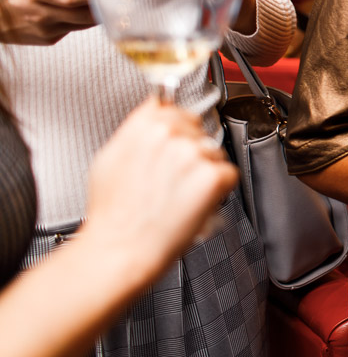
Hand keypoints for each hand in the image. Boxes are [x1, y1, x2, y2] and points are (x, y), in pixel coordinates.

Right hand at [78, 99, 237, 282]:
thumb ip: (136, 128)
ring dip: (204, 171)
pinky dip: (217, 191)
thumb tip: (155, 108)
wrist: (122, 249)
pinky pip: (227, 174)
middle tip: (172, 180)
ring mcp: (193, 153)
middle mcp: (171, 133)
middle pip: (199, 131)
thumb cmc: (114, 213)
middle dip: (191, 153)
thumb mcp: (109, 157)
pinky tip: (193, 202)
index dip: (177, 132)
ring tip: (179, 194)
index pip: (178, 109)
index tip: (172, 148)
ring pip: (214, 153)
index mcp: (146, 123)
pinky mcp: (213, 175)